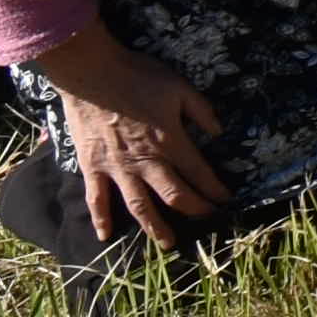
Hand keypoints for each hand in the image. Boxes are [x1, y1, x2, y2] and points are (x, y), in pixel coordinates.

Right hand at [31, 25, 227, 244]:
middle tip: (206, 220)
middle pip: (174, 196)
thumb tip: (219, 132)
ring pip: (139, 206)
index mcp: (170, 141)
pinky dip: (101, 219)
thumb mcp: (179, 86)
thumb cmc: (137, 76)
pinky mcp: (92, 167)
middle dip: (193, 211)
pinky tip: (105, 236)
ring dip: (155, 228)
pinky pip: (96, 199)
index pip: (198, 173)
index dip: (214, 189)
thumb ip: (201, 111)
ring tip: (167, 244)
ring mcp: (117, 168)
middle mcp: (146, 161)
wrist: (91, 73)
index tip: (225, 199)